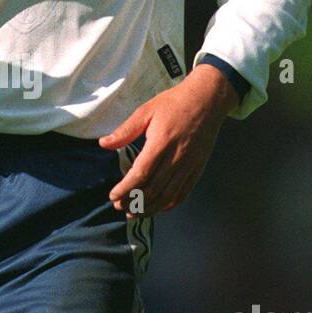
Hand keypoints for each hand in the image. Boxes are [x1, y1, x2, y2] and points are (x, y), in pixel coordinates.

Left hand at [98, 65, 239, 216]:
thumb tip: (103, 144)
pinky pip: (183, 192)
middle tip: (120, 206)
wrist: (207, 99)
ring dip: (150, 208)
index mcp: (161, 143)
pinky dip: (169, 204)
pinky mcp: (198, 168)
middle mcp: (176, 158)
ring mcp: (189, 165)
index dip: (125, 189)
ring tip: (135, 213)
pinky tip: (158, 208)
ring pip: (168, 195)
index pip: (141, 174)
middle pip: (153, 189)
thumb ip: (125, 130)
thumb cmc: (174, 103)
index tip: (113, 196)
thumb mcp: (146, 111)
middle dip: (134, 201)